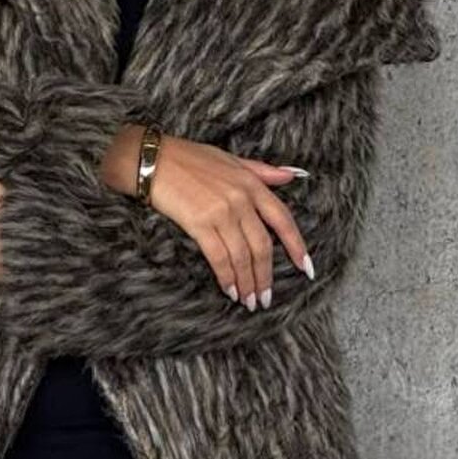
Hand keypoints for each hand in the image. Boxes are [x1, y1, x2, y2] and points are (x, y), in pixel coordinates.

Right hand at [109, 129, 315, 310]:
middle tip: (265, 298)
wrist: (152, 159)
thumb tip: (291, 175)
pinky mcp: (199, 223)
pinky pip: (219, 257)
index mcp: (251, 183)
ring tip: (248, 301)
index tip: (305, 268)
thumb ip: (262, 171)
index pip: (283, 219)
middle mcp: (240, 199)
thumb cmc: (188, 157)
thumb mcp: (230, 159)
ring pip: (242, 256)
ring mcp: (221, 211)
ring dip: (247, 283)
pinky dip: (226, 277)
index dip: (296, 246)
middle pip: (262, 246)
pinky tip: (229, 290)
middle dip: (265, 276)